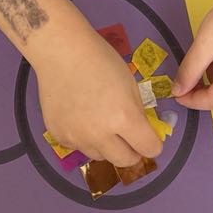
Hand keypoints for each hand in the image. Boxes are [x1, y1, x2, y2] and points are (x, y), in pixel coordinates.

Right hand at [36, 27, 162, 166]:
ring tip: (99, 122)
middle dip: (132, 152)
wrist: (61, 51)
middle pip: (125, 161)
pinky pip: (77, 146)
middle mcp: (100, 135)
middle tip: (129, 139)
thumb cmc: (100, 59)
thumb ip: (137, 111)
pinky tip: (79, 116)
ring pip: (100, 156)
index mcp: (124, 118)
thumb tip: (142, 131)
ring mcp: (77, 138)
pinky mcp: (59, 136)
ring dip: (106, 145)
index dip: (153, 144)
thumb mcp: (129, 82)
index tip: (150, 139)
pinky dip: (83, 138)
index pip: (149, 148)